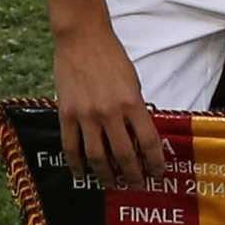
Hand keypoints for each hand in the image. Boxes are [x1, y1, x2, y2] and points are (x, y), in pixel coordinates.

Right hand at [52, 22, 165, 189]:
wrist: (82, 39)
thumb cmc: (112, 58)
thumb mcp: (133, 83)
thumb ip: (135, 109)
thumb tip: (139, 136)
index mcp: (132, 103)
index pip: (148, 142)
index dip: (154, 162)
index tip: (158, 173)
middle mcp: (109, 113)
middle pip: (123, 155)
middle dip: (132, 175)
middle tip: (136, 185)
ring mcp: (85, 115)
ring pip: (96, 156)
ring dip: (105, 175)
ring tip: (112, 183)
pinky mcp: (66, 114)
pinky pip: (71, 146)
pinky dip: (76, 164)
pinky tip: (82, 174)